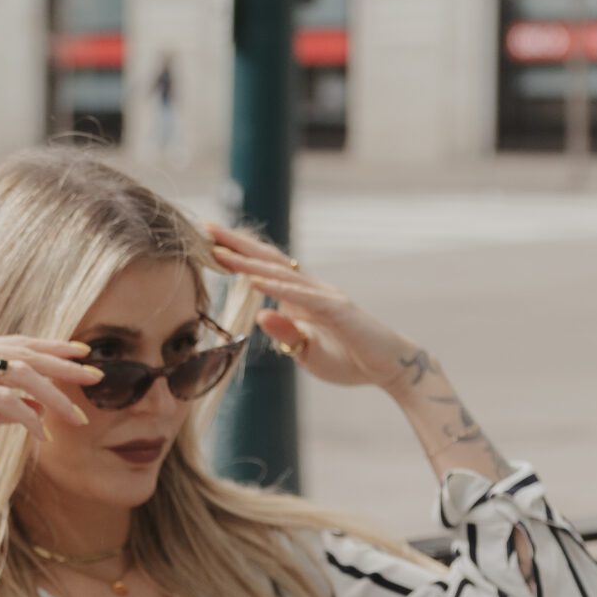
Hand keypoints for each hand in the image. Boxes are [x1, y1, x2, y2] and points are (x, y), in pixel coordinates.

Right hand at [0, 336, 100, 465]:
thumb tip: (30, 410)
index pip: (15, 344)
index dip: (50, 348)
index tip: (80, 355)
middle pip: (25, 352)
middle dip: (65, 365)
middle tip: (97, 375)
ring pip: (21, 375)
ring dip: (55, 397)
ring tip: (77, 416)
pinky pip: (4, 400)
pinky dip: (28, 417)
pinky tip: (41, 434)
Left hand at [204, 222, 418, 393]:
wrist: (389, 369)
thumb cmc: (350, 360)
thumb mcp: (307, 353)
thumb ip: (285, 335)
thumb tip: (260, 317)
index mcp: (303, 298)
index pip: (266, 270)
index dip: (240, 256)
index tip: (210, 244)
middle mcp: (312, 290)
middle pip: (269, 260)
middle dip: (237, 244)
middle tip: (207, 227)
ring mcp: (325, 298)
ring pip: (281, 274)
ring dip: (249, 263)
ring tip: (220, 251)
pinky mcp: (337, 311)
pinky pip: (301, 297)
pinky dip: (275, 289)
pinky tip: (253, 281)